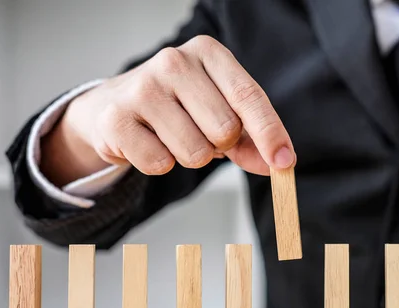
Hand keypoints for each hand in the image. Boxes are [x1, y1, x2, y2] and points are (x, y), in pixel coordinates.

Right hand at [49, 35, 295, 183]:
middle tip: (200, 133)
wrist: (113, 107)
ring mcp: (142, 88)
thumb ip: (251, 138)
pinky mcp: (117, 119)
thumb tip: (281, 163)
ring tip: (170, 136)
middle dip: (220, 146)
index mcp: (207, 53)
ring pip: (195, 153)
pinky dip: (159, 164)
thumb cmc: (176, 108)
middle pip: (225, 129)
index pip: (248, 95)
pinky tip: (147, 143)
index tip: (285, 162)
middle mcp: (174, 62)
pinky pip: (160, 164)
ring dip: (189, 157)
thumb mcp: (218, 112)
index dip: (270, 132)